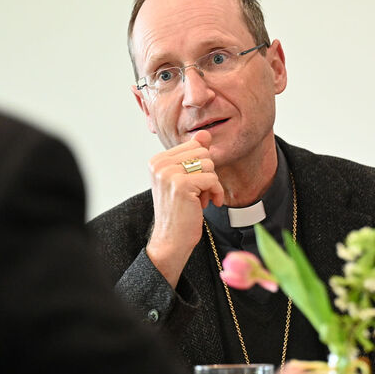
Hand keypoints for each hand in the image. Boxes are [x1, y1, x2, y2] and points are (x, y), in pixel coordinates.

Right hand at [145, 130, 224, 286]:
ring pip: (208, 164)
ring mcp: (168, 173)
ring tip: (202, 200)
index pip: (194, 146)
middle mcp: (159, 164)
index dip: (201, 166)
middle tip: (200, 194)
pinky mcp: (181, 184)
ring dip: (212, 184)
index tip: (196, 185)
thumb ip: (194, 155)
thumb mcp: (186, 180)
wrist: (171, 240)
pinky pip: (211, 179)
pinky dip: (216, 192)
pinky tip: (209, 204)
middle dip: (208, 174)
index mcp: (158, 160)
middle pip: (203, 153)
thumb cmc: (180, 212)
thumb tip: (206, 133)